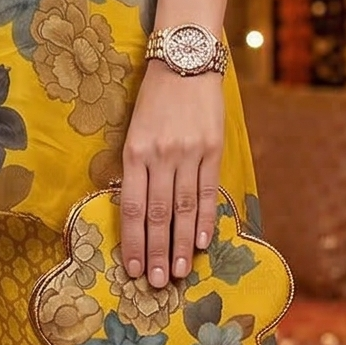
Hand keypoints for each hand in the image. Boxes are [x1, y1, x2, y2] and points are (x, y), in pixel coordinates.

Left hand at [118, 60, 224, 288]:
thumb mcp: (134, 131)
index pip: (134, 208)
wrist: (185, 62)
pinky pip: (208, 191)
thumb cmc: (155, 100)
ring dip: (182, 244)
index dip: (134, 242)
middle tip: (158, 283)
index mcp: (134, 153)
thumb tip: (138, 212)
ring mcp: (188, 153)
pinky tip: (203, 242)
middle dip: (157, 253)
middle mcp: (160, 156)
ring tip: (179, 272)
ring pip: (184, 209)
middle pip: (159, 215)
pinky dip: (205, 219)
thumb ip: (136, 169)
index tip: (133, 269)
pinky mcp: (212, 148)